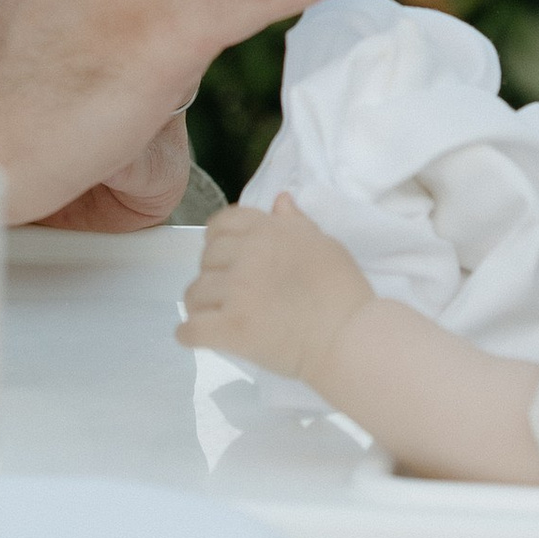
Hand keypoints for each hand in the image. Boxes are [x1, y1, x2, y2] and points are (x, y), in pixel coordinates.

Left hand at [177, 196, 373, 391]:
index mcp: (268, 231)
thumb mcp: (324, 245)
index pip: (223, 223)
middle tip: (227, 292)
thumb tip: (279, 199)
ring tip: (212, 316)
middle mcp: (247, 255)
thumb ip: (296, 223)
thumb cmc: (344, 292)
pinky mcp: (231, 328)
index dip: (218, 238)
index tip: (226, 256)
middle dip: (212, 273)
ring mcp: (236, 292)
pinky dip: (189, 334)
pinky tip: (195, 337)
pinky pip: (192, 329)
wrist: (350, 338)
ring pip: (194, 292)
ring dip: (200, 304)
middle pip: (206, 257)